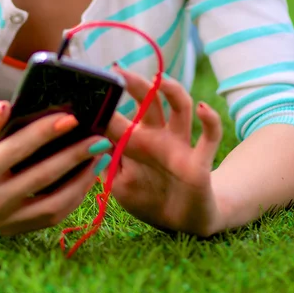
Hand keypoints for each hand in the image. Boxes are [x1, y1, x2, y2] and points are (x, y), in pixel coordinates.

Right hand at [0, 101, 111, 234]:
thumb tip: (5, 108)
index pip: (16, 149)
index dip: (45, 132)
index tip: (72, 118)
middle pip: (41, 178)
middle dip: (74, 157)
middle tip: (99, 139)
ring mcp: (2, 221)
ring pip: (52, 205)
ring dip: (81, 181)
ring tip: (99, 157)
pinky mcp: (14, 230)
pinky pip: (51, 217)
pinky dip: (74, 197)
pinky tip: (88, 176)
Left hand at [105, 67, 224, 236]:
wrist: (180, 223)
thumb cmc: (147, 198)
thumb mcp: (119, 183)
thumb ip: (104, 164)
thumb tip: (83, 142)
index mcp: (134, 142)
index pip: (117, 117)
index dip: (104, 104)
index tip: (90, 86)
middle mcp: (157, 137)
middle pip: (149, 102)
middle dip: (136, 85)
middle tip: (119, 70)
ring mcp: (179, 145)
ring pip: (180, 109)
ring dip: (173, 91)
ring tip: (162, 79)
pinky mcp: (199, 161)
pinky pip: (210, 138)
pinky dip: (210, 121)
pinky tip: (204, 109)